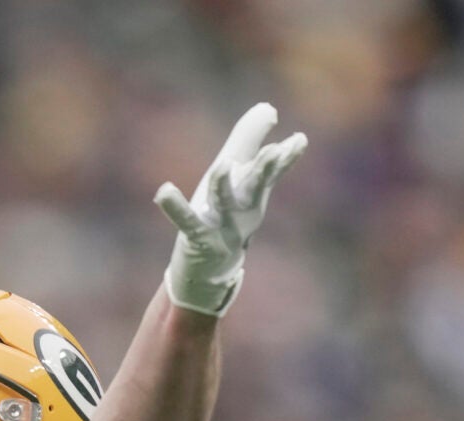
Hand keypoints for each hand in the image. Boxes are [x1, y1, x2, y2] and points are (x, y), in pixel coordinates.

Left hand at [156, 103, 307, 318]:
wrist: (209, 269)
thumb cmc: (223, 215)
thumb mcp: (237, 178)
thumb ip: (249, 141)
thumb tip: (269, 108)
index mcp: (252, 194)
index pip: (271, 173)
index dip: (285, 158)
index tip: (299, 140)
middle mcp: (241, 210)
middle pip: (255, 186)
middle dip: (265, 169)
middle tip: (275, 151)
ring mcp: (221, 226)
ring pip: (223, 203)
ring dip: (223, 185)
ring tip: (223, 164)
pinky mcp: (197, 239)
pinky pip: (186, 222)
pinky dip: (174, 207)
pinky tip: (163, 191)